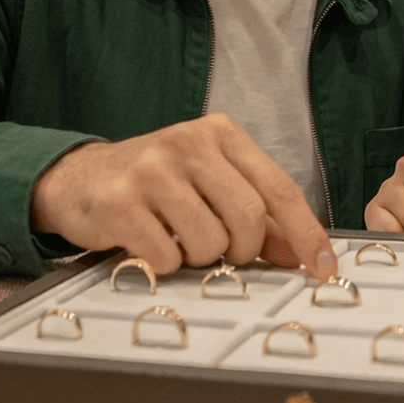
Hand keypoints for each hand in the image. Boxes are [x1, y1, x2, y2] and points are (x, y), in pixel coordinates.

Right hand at [30, 113, 336, 278]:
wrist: (80, 178)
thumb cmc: (158, 184)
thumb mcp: (211, 184)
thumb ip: (257, 213)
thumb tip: (297, 253)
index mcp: (221, 134)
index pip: (279, 189)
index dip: (306, 234)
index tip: (323, 268)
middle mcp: (188, 143)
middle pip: (249, 218)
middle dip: (243, 250)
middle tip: (224, 253)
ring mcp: (152, 170)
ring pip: (210, 242)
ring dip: (201, 258)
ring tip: (180, 240)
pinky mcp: (119, 202)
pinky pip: (167, 256)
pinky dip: (166, 264)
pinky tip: (150, 244)